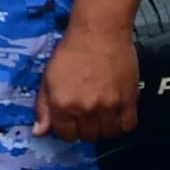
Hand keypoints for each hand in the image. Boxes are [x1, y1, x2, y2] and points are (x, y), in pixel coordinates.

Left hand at [36, 19, 140, 141]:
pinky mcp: (130, 100)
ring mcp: (110, 106)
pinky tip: (115, 114)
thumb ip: (43, 108)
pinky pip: (128, 126)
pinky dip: (122, 124)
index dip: (66, 129)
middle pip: (88, 136)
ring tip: (100, 115)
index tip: (69, 121)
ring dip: (103, 128)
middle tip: (84, 115)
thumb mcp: (47, 78)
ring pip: (108, 134)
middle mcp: (86, 109)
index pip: (66, 135)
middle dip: (84, 128)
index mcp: (63, 104)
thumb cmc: (70, 53)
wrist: (99, 33)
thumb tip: (39, 132)